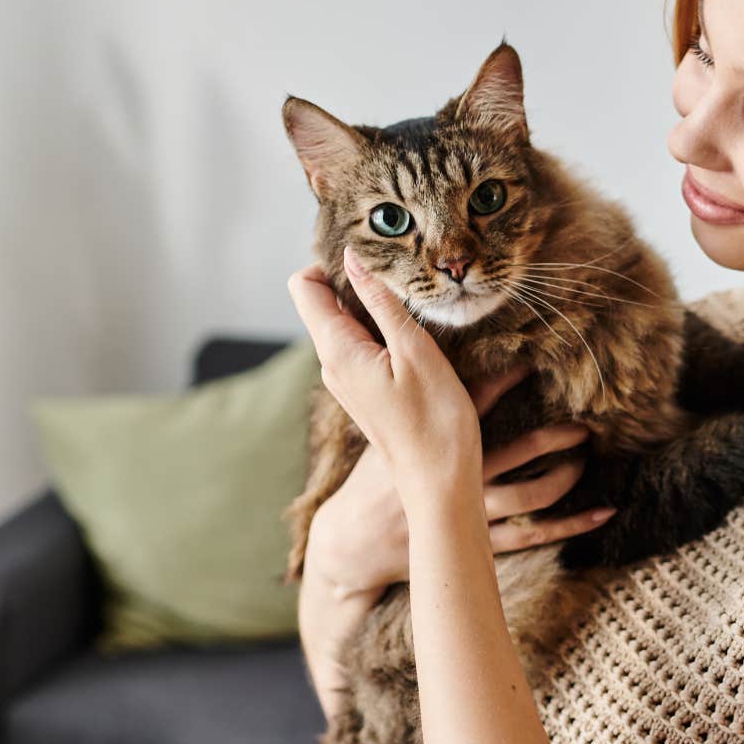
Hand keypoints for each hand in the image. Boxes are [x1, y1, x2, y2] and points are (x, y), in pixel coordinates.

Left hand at [287, 249, 482, 510]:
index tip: (372, 259)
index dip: (329, 263)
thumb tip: (354, 259)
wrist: (440, 484)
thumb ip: (382, 302)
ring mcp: (347, 381)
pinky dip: (380, 331)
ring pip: (344, 324)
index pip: (304, 286)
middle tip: (402, 273)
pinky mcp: (365, 392)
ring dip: (371, 307)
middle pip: (324, 302)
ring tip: (414, 302)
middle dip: (354, 281)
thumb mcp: (415, 351)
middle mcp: (333, 365)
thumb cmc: (435, 422)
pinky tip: (413, 336)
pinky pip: (360, 347)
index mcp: (338, 350)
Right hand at [306, 364, 617, 596]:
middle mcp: (459, 478)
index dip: (508, 379)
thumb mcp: (380, 435)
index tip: (536, 359)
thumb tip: (420, 351)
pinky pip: (535, 534)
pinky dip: (572, 524)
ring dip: (564, 473)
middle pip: (518, 452)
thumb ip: (405, 400)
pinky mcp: (480, 539)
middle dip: (554, 434)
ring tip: (587, 453)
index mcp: (434, 444)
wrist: (355, 542)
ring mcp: (472, 512)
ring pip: (531, 496)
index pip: (476, 403)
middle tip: (585, 417)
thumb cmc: (372, 481)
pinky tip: (604, 511)